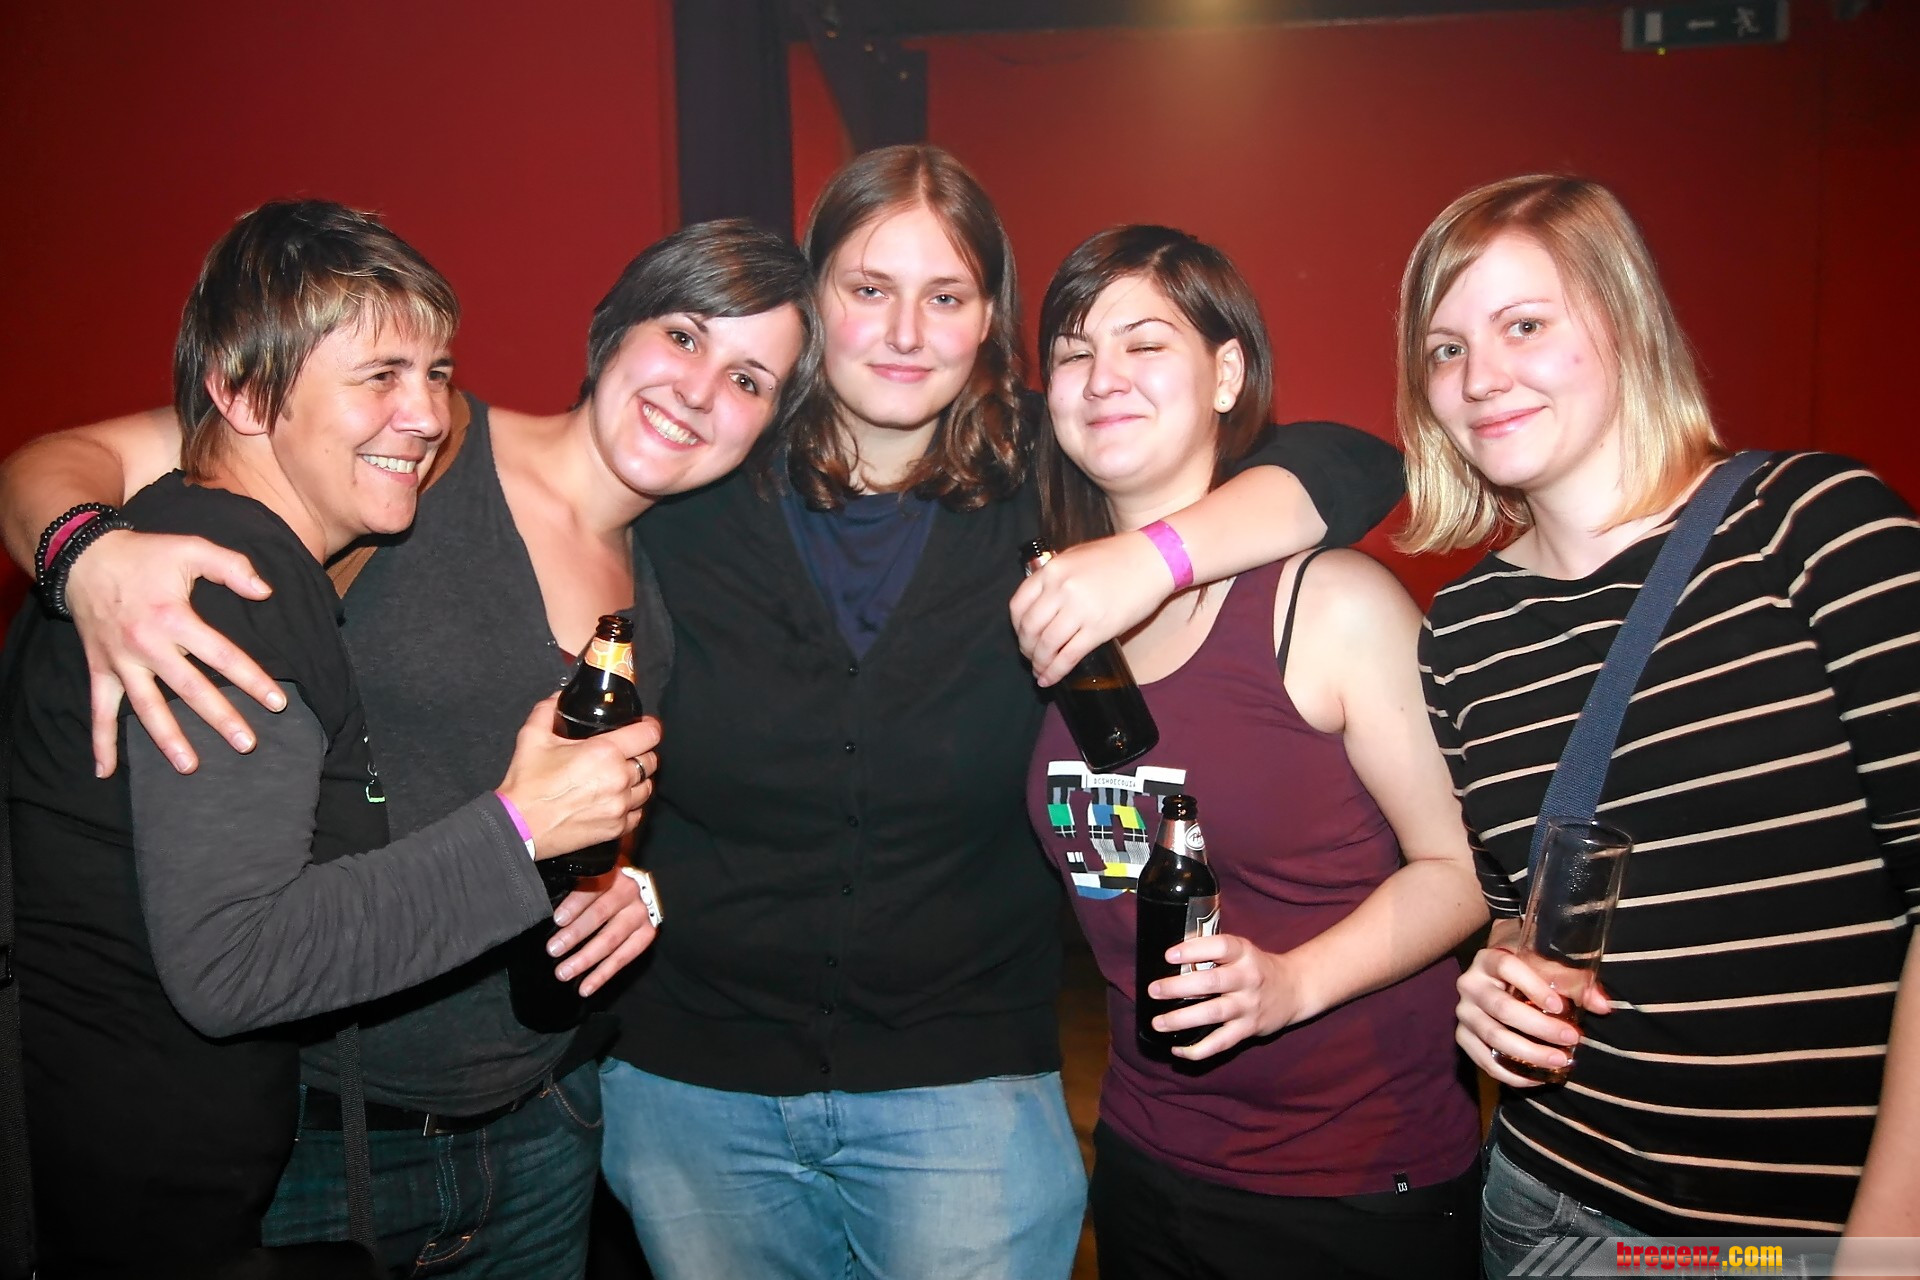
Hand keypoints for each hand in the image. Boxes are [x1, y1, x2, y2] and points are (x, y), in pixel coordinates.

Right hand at [66, 528, 281, 776]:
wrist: (82, 557)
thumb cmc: (144, 554)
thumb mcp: (190, 547)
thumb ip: (231, 566)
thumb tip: (265, 591)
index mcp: (173, 617)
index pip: (221, 654)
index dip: (251, 679)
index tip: (277, 702)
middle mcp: (146, 645)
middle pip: (189, 688)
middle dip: (220, 717)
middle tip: (247, 744)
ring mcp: (120, 661)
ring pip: (147, 707)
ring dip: (167, 739)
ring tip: (190, 766)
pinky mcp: (100, 669)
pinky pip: (98, 710)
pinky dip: (100, 742)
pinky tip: (105, 772)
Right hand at [496, 699, 659, 857]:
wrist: (519, 826)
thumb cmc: (527, 784)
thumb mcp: (532, 737)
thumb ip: (547, 710)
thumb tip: (558, 698)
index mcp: (605, 752)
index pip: (649, 734)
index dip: (650, 726)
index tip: (645, 726)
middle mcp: (619, 778)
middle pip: (651, 761)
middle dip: (643, 753)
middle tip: (628, 753)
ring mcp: (620, 805)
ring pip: (647, 788)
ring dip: (638, 780)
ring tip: (621, 777)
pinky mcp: (616, 828)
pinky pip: (638, 814)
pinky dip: (631, 806)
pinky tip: (617, 800)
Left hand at [547, 868, 658, 995]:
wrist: (643, 885)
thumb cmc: (608, 881)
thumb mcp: (594, 872)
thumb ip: (575, 881)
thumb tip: (543, 894)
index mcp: (613, 873)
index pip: (592, 888)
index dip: (575, 905)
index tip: (558, 920)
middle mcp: (630, 892)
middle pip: (600, 914)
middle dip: (575, 934)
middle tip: (553, 949)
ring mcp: (640, 914)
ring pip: (611, 938)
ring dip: (586, 958)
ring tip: (563, 972)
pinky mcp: (647, 933)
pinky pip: (625, 957)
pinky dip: (604, 974)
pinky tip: (586, 987)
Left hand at [1012, 530, 1168, 685]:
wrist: (1153, 560)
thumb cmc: (1116, 557)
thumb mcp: (1075, 558)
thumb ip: (1054, 579)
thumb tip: (1039, 605)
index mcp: (1052, 570)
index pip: (1018, 605)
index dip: (1016, 627)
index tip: (1022, 635)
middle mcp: (1061, 589)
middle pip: (1030, 628)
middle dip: (1026, 648)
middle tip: (1030, 657)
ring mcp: (1079, 610)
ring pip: (1047, 645)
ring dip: (1039, 662)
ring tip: (1040, 671)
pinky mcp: (1099, 629)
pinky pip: (1069, 656)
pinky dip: (1055, 671)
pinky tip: (1050, 679)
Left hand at [1145, 933, 1303, 1061]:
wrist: (1293, 989)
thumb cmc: (1255, 967)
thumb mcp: (1241, 950)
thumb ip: (1213, 951)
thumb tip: (1172, 954)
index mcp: (1244, 953)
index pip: (1220, 946)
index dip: (1193, 950)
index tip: (1168, 955)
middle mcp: (1247, 978)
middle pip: (1211, 982)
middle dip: (1178, 987)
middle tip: (1154, 990)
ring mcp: (1248, 1006)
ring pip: (1213, 1014)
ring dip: (1181, 1019)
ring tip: (1157, 1022)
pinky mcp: (1248, 1029)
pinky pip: (1221, 1042)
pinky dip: (1198, 1049)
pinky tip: (1177, 1049)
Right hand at [1455, 940, 1610, 1087]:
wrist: (1496, 978)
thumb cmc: (1528, 971)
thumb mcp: (1549, 969)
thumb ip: (1576, 984)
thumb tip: (1603, 1006)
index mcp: (1489, 959)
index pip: (1507, 968)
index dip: (1533, 987)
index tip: (1561, 1006)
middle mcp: (1470, 985)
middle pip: (1502, 1008)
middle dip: (1540, 1028)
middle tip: (1571, 1039)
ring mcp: (1464, 1013)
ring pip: (1494, 1037)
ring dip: (1530, 1053)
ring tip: (1560, 1061)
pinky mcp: (1462, 1037)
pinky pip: (1484, 1061)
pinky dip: (1511, 1074)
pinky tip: (1538, 1078)